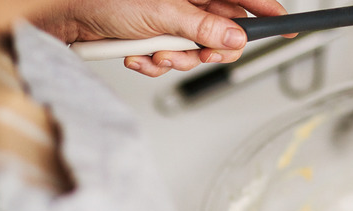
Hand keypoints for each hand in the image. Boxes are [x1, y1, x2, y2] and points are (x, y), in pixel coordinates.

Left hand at [31, 0, 290, 76]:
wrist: (65, 16)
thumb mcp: (163, 12)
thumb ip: (204, 28)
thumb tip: (236, 39)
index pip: (242, 0)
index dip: (266, 13)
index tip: (287, 25)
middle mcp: (186, 4)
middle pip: (222, 35)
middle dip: (209, 50)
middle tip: (199, 54)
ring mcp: (171, 22)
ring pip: (196, 52)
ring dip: (176, 59)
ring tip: (155, 51)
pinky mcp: (156, 39)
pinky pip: (172, 60)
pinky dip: (156, 63)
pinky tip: (139, 53)